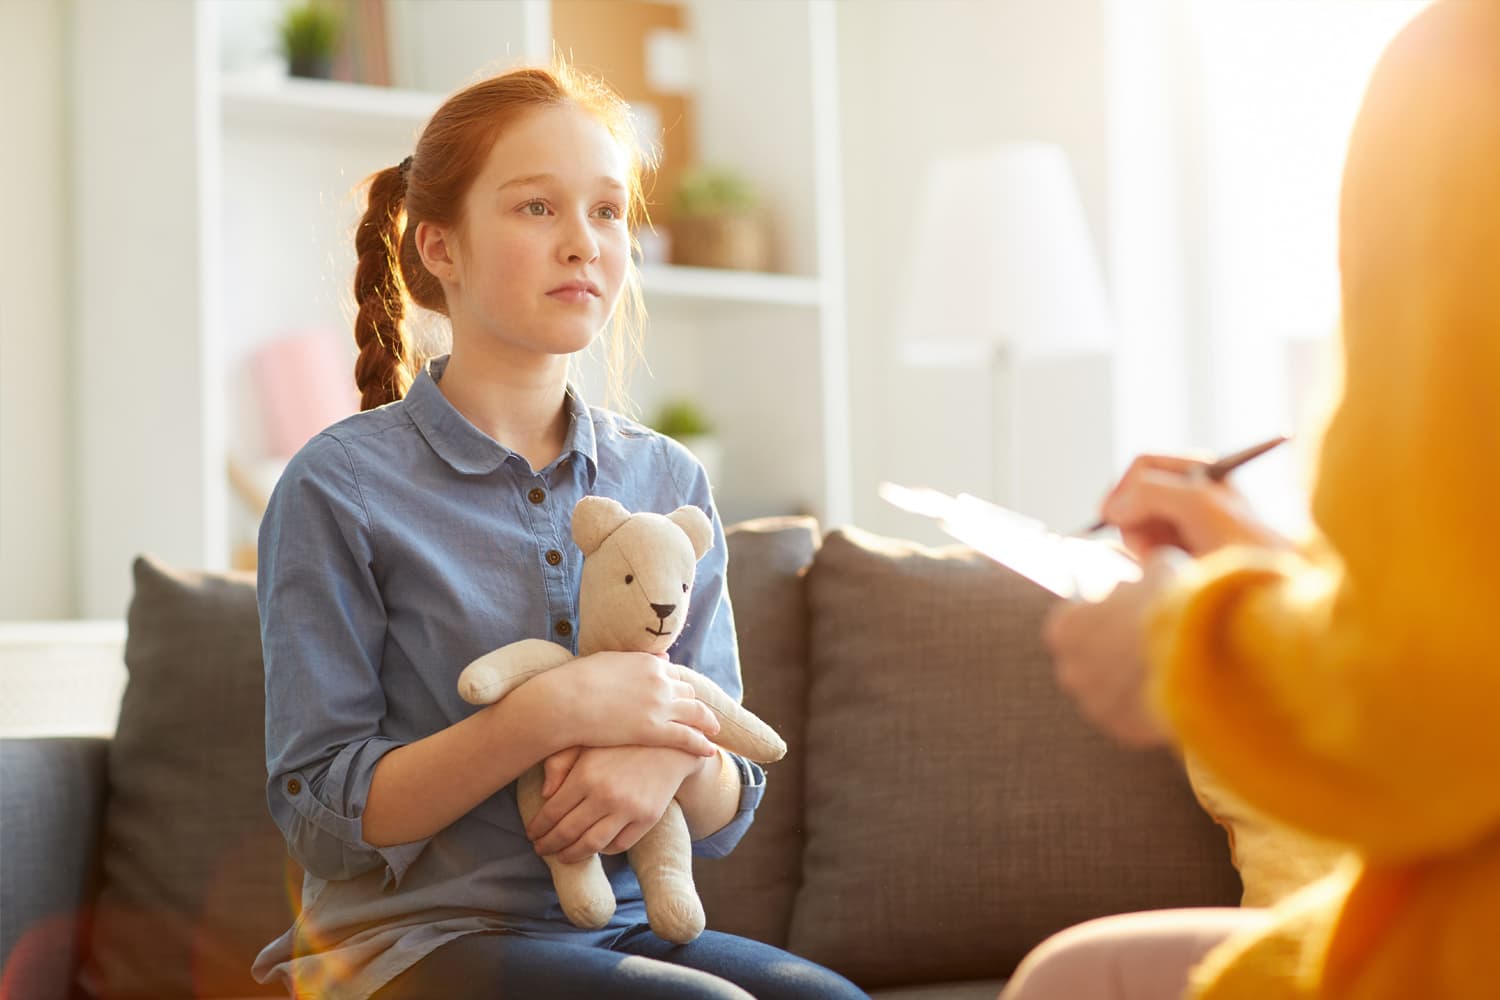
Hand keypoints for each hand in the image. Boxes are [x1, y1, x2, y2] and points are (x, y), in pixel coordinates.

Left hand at [526, 746, 707, 861]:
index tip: (532, 833)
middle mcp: (605, 795)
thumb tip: (545, 795)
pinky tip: (594, 846)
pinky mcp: (647, 818)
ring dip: (572, 855)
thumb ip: (560, 763)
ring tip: (562, 856)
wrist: (671, 742)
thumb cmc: (623, 740)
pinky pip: (619, 844)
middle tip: (540, 849)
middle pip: (567, 832)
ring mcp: (628, 808)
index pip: (552, 812)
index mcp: (586, 774)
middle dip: (549, 845)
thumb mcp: (588, 740)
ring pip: (591, 845)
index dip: (538, 827)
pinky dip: (603, 850)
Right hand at [551, 652, 719, 756]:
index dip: (680, 687)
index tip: (685, 696)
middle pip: (688, 693)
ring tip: (714, 730)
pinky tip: (709, 750)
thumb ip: (638, 660)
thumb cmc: (577, 680)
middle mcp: (660, 681)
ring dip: (707, 722)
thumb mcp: (610, 660)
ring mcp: (659, 705)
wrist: (565, 701)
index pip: (674, 674)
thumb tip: (663, 657)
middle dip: (695, 704)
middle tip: (702, 715)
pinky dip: (701, 743)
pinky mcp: (654, 730)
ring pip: (694, 713)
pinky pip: (687, 737)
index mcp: (649, 662)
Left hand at [1043, 550, 1184, 747]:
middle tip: (1145, 639)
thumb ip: (1146, 574)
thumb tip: (1151, 573)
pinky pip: (1132, 716)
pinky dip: (1147, 706)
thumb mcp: (1159, 569)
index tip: (1124, 610)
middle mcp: (1069, 670)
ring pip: (1108, 690)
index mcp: (1064, 628)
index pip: (1074, 619)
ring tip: (1164, 667)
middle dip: (1112, 649)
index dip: (1102, 613)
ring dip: (1128, 680)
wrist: (1200, 656)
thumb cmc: (1172, 604)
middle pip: (1088, 658)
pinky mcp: (1121, 731)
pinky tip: (1172, 691)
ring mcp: (1094, 705)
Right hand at [1099, 454, 1287, 559]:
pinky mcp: (1180, 553)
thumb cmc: (1244, 545)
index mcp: (1201, 472)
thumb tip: (1110, 510)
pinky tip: (1168, 569)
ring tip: (1165, 561)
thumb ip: (1149, 493)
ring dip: (1141, 543)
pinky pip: (1144, 548)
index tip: (1111, 517)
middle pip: (1134, 494)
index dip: (1124, 488)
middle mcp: (1191, 493)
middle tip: (1148, 546)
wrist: (1269, 594)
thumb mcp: (1197, 504)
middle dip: (1134, 520)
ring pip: (1136, 524)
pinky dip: (1147, 559)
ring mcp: (1184, 524)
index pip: (1144, 465)